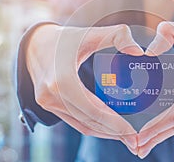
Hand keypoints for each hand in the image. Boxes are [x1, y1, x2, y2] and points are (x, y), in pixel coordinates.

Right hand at [26, 23, 143, 154]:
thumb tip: (138, 52)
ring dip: (104, 132)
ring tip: (125, 137)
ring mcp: (48, 103)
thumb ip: (117, 36)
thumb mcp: (91, 33)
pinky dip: (92, 126)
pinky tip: (108, 127)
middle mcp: (52, 96)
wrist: (36, 45)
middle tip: (135, 141)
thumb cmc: (65, 39)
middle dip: (114, 133)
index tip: (134, 133)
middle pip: (89, 122)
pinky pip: (74, 121)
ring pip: (81, 125)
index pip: (94, 111)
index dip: (115, 124)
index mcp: (62, 80)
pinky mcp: (49, 106)